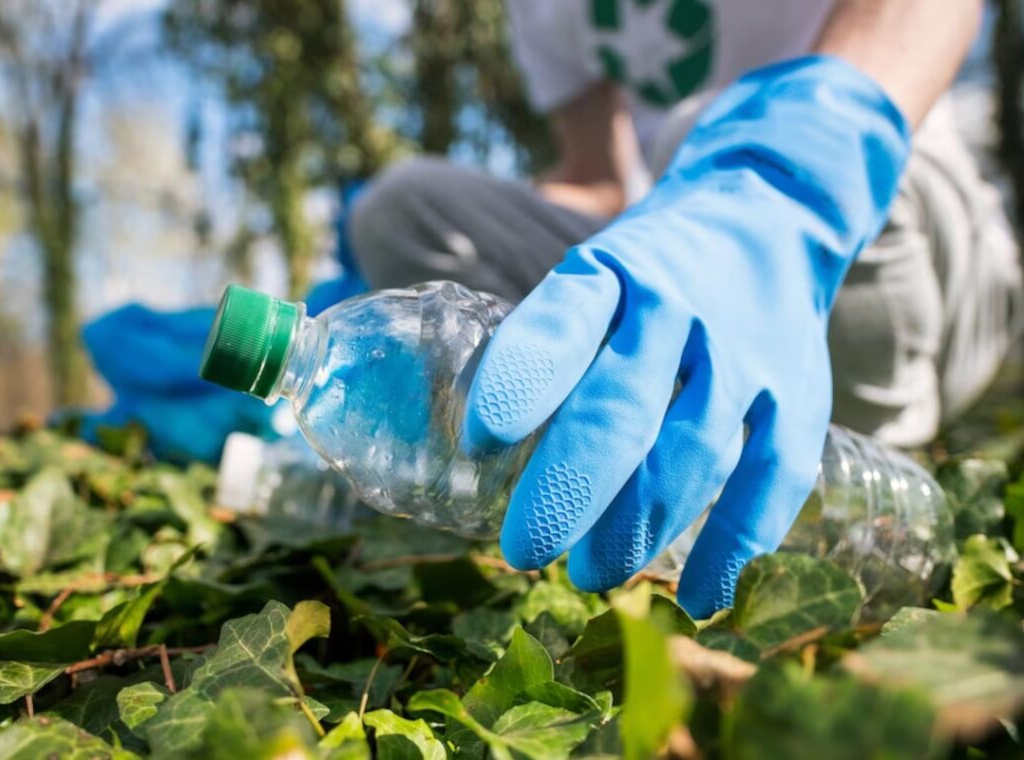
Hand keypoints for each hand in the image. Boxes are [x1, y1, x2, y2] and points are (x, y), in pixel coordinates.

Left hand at [464, 57, 909, 617]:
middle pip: (623, 407)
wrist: (770, 217)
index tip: (479, 441)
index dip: (521, 381)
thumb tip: (481, 456)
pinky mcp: (799, 395)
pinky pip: (772, 478)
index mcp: (613, 273)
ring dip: (639, 526)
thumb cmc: (651, 271)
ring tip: (590, 574)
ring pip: (693, 451)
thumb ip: (549, 349)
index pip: (562, 321)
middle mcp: (681, 308)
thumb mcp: (593, 276)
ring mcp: (746, 353)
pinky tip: (696, 598)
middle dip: (569, 487)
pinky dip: (735, 545)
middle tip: (523, 548)